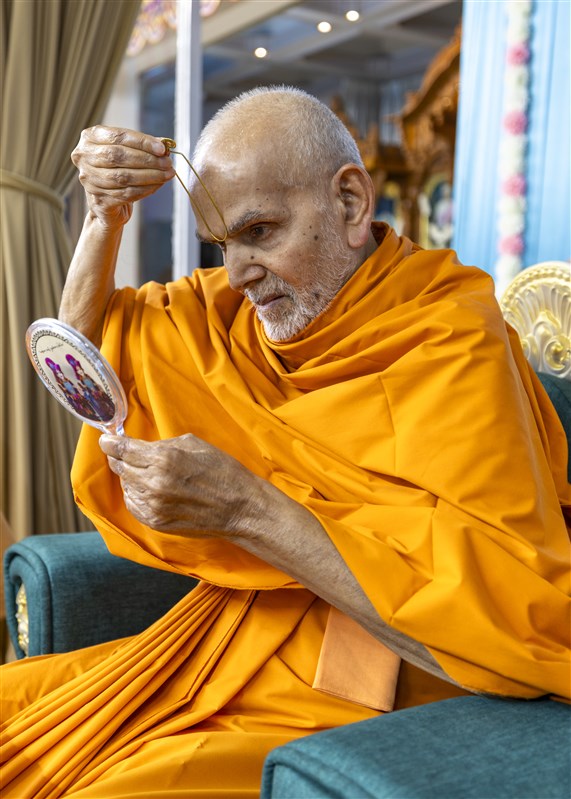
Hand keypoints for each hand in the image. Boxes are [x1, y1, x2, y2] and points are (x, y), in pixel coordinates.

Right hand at [71, 126, 174, 229]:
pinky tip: (158, 185)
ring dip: (150, 175)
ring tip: (167, 174)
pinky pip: (126, 193)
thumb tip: (165, 145)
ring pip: (124, 176)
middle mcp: (84, 157)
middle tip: (168, 163)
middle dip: (147, 159)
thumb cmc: (118, 170)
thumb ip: (144, 146)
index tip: (162, 148)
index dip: (142, 142)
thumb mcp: (128, 152)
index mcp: (89, 138)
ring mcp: (89, 180)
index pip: (118, 136)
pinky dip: (146, 189)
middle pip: (119, 156)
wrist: (107, 204)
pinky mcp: (99, 200)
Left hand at [99, 433, 260, 536]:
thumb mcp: (194, 444)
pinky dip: (136, 495)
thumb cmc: (222, 471)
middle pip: (120, 467)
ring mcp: (153, 505)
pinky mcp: (156, 522)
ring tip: (146, 473)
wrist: (239, 508)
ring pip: (126, 486)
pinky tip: (149, 490)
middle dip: (119, 458)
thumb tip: (141, 446)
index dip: (110, 443)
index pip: (123, 448)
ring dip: (131, 477)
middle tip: (123, 454)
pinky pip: (133, 505)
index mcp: (164, 458)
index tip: (106, 440)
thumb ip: (163, 444)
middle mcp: (154, 482)